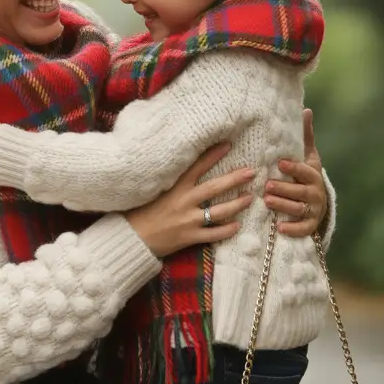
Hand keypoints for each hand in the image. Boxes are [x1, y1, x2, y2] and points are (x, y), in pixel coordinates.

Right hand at [126, 144, 253, 258]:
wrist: (131, 238)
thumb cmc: (140, 213)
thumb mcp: (154, 191)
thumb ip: (171, 182)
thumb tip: (187, 168)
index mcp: (174, 188)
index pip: (197, 167)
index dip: (213, 155)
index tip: (228, 144)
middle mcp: (184, 202)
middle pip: (214, 187)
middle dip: (235, 179)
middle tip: (251, 172)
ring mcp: (188, 220)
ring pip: (219, 211)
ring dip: (236, 204)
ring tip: (249, 198)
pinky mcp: (189, 237)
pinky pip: (213, 234)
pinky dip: (227, 230)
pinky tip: (237, 226)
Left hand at [264, 108, 327, 236]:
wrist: (317, 204)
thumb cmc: (307, 176)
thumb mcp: (308, 157)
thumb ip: (305, 136)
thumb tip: (306, 110)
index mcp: (313, 174)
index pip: (305, 170)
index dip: (294, 167)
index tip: (280, 163)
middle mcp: (315, 192)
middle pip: (300, 191)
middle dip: (285, 189)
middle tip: (268, 186)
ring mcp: (313, 210)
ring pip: (298, 209)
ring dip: (284, 206)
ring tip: (268, 201)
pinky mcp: (310, 226)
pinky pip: (303, 229)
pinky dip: (292, 229)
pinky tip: (280, 228)